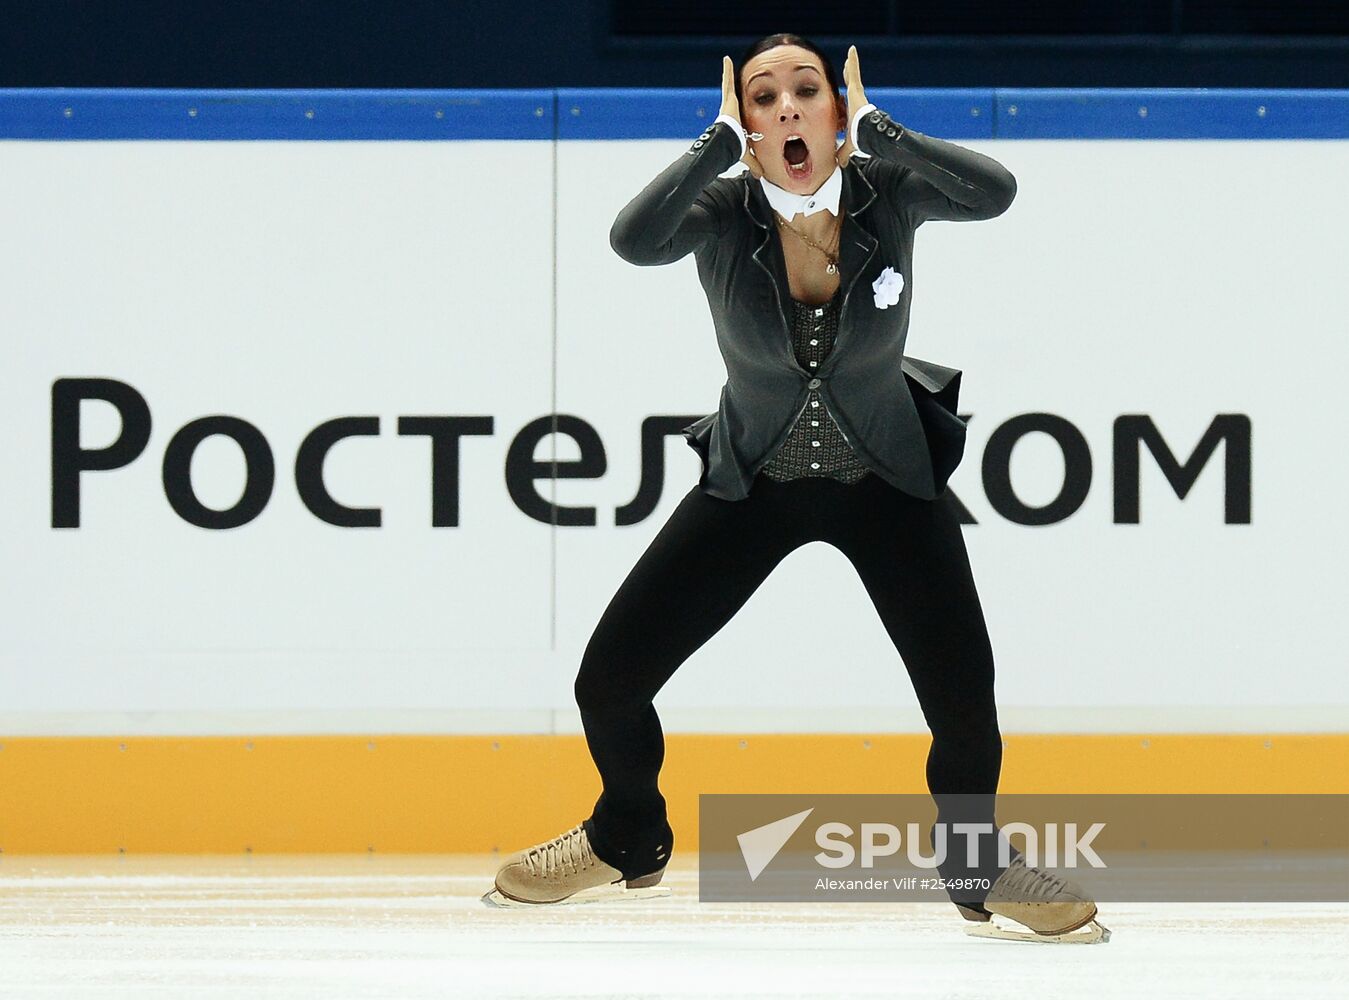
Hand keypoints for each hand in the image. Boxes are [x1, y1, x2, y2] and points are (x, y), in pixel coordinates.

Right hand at [720, 55, 762, 177]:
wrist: (729, 140)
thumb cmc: (734, 146)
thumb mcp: (747, 152)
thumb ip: (754, 162)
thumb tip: (760, 176)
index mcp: (737, 120)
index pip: (740, 110)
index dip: (742, 104)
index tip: (743, 100)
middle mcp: (731, 109)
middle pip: (733, 94)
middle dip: (733, 85)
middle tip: (734, 76)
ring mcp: (729, 101)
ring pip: (730, 84)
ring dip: (729, 74)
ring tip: (730, 62)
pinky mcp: (728, 96)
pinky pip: (728, 79)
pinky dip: (727, 68)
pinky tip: (727, 58)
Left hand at [835, 45, 868, 167]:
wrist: (866, 132)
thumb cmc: (859, 137)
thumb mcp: (849, 145)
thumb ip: (843, 152)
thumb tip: (838, 164)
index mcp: (853, 110)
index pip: (848, 100)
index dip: (845, 95)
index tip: (842, 92)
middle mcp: (856, 99)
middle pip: (851, 84)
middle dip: (848, 76)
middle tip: (845, 68)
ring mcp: (857, 92)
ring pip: (852, 75)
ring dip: (851, 65)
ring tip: (850, 54)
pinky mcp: (857, 87)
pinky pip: (854, 70)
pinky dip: (853, 60)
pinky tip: (851, 49)